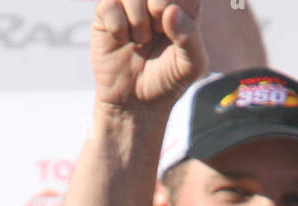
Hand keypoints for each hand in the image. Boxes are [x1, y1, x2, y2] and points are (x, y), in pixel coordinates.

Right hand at [91, 0, 206, 113]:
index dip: (173, 2)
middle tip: (157, 29)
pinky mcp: (106, 14)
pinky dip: (118, 26)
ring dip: (138, 19)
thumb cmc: (167, 81)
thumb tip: (170, 11)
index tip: (172, 23)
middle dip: (159, 3)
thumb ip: (191, 38)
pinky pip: (109, 4)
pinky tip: (122, 39)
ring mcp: (129, 4)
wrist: (137, 104)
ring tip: (141, 40)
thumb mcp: (191, 66)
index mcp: (181, 3)